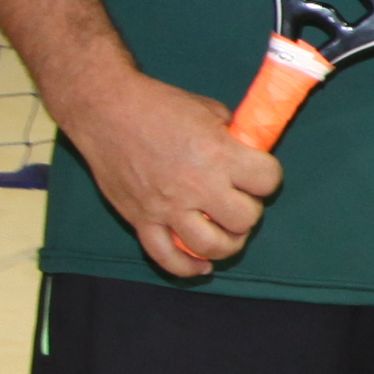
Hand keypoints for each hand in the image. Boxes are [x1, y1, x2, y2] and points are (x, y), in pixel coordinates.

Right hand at [74, 70, 282, 278]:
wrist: (105, 110)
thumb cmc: (158, 105)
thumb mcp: (209, 110)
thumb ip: (232, 136)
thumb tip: (247, 153)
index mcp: (218, 155)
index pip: (267, 180)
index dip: (268, 177)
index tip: (258, 174)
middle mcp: (196, 186)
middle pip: (245, 219)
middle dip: (248, 211)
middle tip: (238, 200)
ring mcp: (167, 208)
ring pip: (211, 247)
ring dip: (227, 244)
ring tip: (226, 232)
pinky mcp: (141, 220)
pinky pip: (166, 258)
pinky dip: (188, 268)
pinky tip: (202, 266)